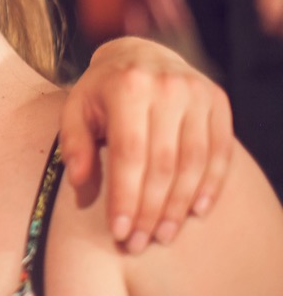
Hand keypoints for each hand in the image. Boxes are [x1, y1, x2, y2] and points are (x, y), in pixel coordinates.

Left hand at [59, 37, 231, 252]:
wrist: (140, 53)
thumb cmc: (102, 90)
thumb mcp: (76, 108)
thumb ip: (74, 144)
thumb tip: (80, 184)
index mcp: (127, 87)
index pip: (129, 154)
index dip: (125, 197)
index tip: (119, 231)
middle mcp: (167, 87)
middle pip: (163, 163)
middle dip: (151, 210)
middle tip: (139, 242)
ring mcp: (197, 93)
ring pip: (193, 162)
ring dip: (179, 205)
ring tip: (163, 234)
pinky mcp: (218, 102)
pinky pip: (220, 152)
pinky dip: (210, 185)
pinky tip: (195, 211)